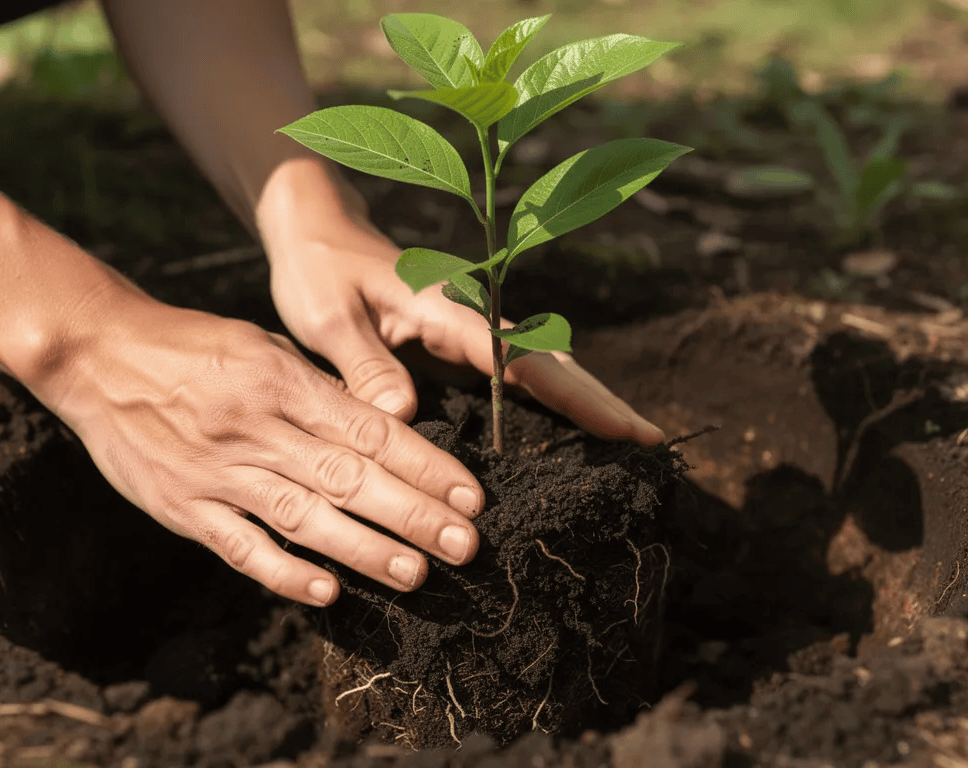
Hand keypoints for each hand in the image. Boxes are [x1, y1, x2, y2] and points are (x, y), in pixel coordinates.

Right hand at [42, 294, 484, 605]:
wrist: (97, 353)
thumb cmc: (192, 346)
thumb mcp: (264, 347)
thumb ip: (320, 391)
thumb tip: (387, 427)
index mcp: (283, 383)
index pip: (370, 431)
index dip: (425, 465)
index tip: (469, 496)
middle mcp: (257, 428)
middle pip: (349, 478)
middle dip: (413, 514)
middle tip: (465, 545)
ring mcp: (218, 471)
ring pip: (303, 516)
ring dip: (364, 549)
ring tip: (417, 574)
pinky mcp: (182, 505)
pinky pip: (238, 545)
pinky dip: (283, 572)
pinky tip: (326, 593)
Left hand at [264, 179, 665, 444]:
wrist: (314, 232)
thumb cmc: (318, 269)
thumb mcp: (327, 316)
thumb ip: (362, 364)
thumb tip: (402, 415)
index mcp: (451, 311)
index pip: (527, 361)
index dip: (579, 397)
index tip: (626, 427)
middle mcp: (471, 320)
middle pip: (553, 363)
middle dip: (602, 401)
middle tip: (652, 441)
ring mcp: (469, 332)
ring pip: (542, 369)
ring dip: (584, 401)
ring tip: (629, 441)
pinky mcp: (457, 345)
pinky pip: (515, 376)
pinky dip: (550, 400)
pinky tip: (565, 431)